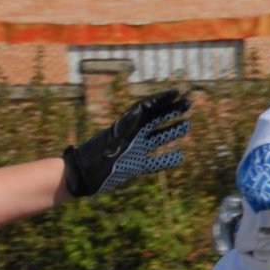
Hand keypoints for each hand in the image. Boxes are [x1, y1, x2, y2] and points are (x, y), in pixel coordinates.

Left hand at [62, 90, 190, 196]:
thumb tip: (142, 108)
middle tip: (188, 104)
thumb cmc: (93, 158)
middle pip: (155, 120)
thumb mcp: (112, 138)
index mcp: (126, 126)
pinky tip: (179, 157)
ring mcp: (134, 151)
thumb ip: (127, 125)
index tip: (177, 93)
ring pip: (157, 138)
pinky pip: (154, 162)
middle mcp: (132, 136)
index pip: (147, 108)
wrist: (81, 176)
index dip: (162, 99)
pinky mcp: (133, 166)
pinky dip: (167, 159)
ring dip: (171, 132)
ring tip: (187, 125)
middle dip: (171, 111)